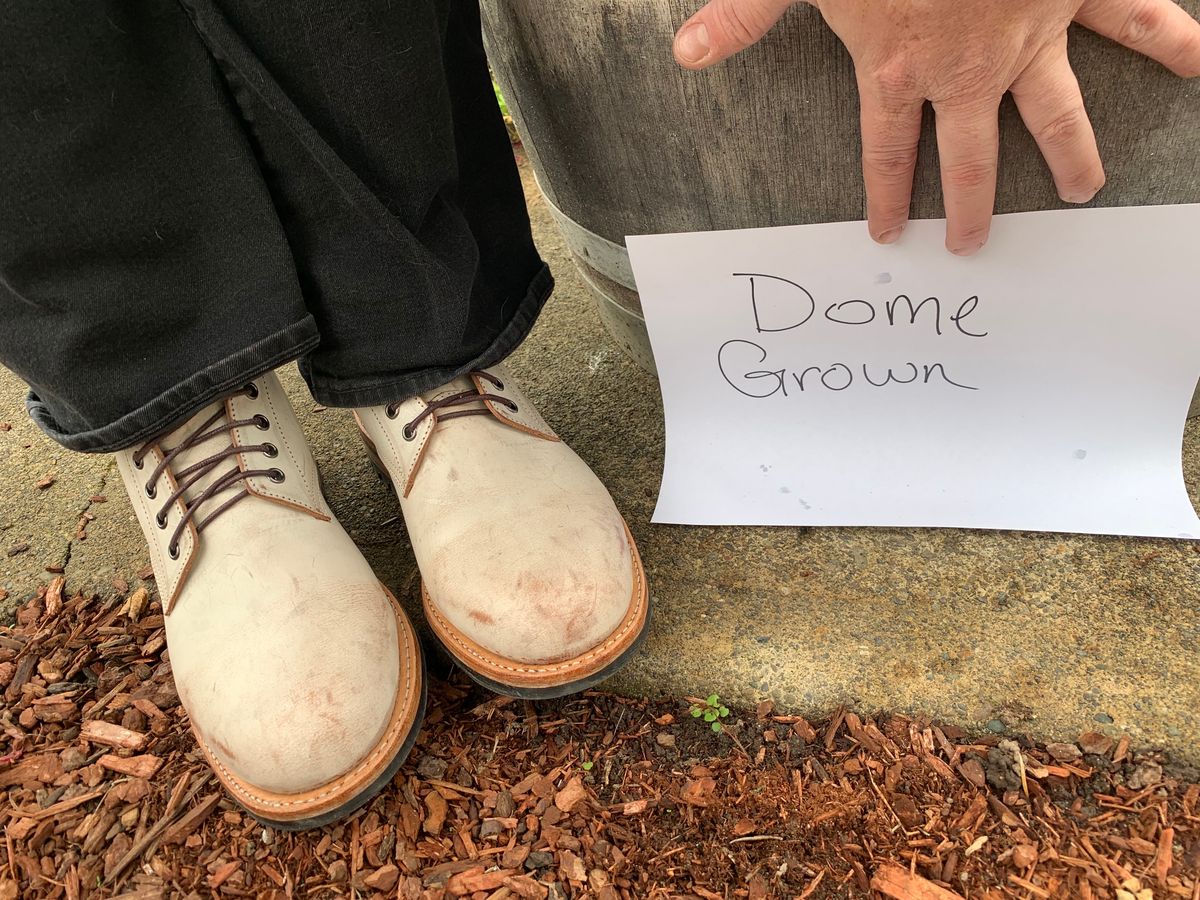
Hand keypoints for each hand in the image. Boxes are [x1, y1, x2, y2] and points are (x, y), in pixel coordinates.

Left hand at [672, 0, 1199, 253]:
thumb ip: (743, 14)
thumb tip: (683, 52)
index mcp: (899, 68)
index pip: (884, 152)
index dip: (882, 196)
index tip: (886, 235)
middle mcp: (969, 70)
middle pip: (969, 158)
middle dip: (967, 206)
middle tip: (971, 244)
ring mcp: (1030, 36)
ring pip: (1054, 112)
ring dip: (1070, 152)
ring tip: (1083, 192)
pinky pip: (1134, 18)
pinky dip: (1173, 39)